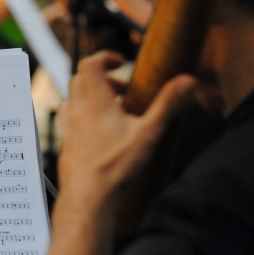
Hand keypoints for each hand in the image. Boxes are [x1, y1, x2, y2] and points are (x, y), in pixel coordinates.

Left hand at [57, 51, 195, 213]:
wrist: (86, 197)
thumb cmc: (115, 166)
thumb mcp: (148, 134)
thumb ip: (167, 105)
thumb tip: (188, 80)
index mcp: (95, 102)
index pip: (89, 64)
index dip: (104, 57)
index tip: (120, 62)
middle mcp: (77, 111)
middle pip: (80, 79)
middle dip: (101, 78)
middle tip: (122, 90)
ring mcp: (68, 128)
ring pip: (72, 99)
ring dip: (90, 97)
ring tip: (112, 110)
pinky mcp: (65, 144)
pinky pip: (69, 121)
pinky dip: (82, 116)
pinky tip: (99, 133)